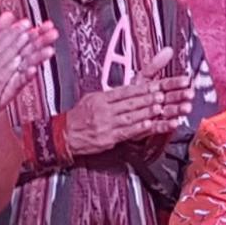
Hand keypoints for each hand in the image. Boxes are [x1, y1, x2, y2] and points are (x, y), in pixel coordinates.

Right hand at [65, 48, 192, 155]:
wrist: (64, 135)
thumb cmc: (79, 117)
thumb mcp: (91, 99)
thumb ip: (110, 95)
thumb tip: (128, 89)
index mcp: (100, 98)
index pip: (124, 91)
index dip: (141, 88)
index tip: (154, 85)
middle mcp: (103, 110)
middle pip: (129, 103)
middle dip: (148, 98)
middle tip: (161, 94)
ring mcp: (106, 125)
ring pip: (130, 116)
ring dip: (146, 112)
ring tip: (159, 107)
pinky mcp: (107, 138)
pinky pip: (126, 132)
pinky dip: (138, 128)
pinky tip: (148, 124)